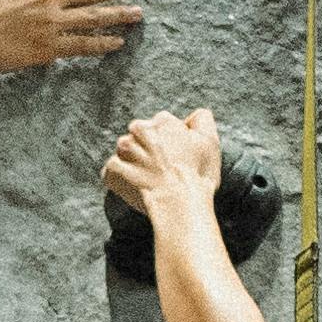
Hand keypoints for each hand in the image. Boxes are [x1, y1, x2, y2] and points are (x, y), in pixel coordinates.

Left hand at [102, 107, 226, 213]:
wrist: (177, 204)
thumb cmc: (196, 174)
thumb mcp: (209, 142)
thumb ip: (202, 120)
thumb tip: (192, 116)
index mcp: (162, 121)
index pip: (163, 126)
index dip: (171, 142)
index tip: (177, 158)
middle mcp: (138, 130)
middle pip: (141, 136)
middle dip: (149, 149)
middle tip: (163, 169)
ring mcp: (122, 151)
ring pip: (126, 153)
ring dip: (135, 163)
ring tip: (150, 179)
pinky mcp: (111, 171)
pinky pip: (114, 172)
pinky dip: (122, 179)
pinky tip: (137, 187)